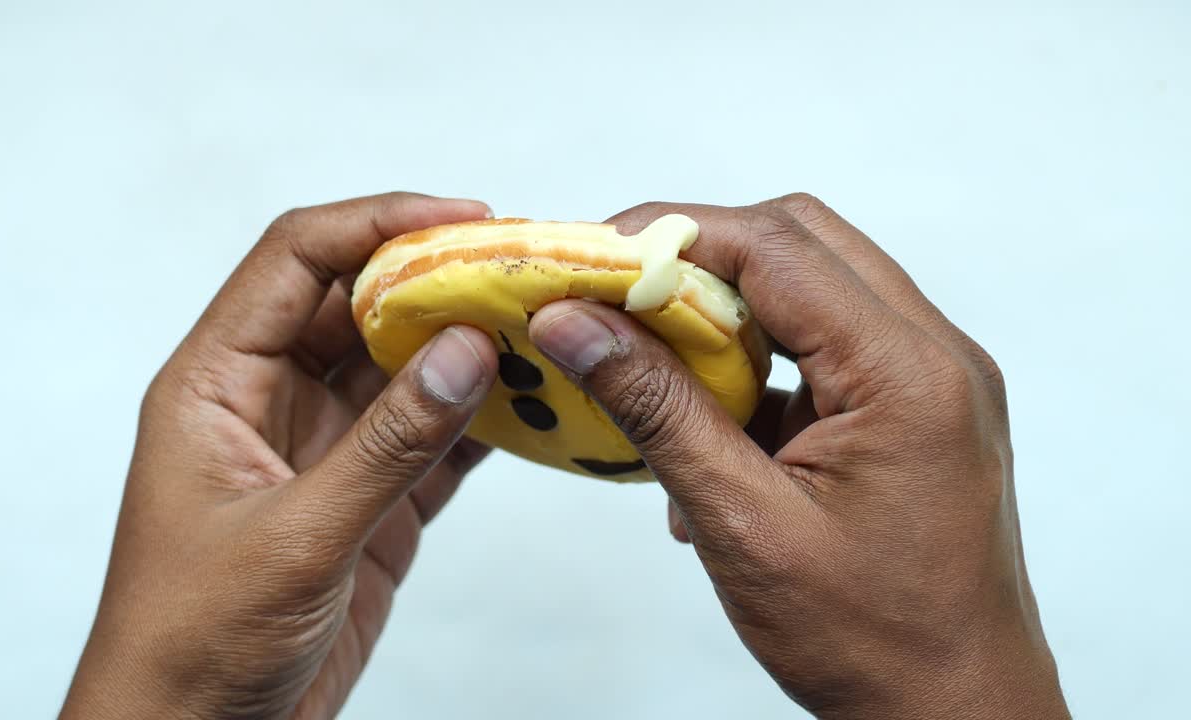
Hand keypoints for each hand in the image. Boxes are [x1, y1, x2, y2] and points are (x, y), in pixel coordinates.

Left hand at [61, 193, 497, 719]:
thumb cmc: (194, 644)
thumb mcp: (294, 539)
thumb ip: (386, 444)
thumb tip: (466, 348)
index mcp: (218, 383)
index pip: (297, 259)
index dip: (378, 223)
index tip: (465, 218)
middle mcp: (272, 400)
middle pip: (360, 302)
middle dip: (440, 277)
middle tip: (526, 267)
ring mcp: (325, 449)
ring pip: (403, 366)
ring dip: (468, 345)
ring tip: (545, 325)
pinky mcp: (367, 501)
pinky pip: (432, 437)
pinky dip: (482, 419)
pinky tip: (533, 405)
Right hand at [527, 195, 1069, 718]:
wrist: (956, 713)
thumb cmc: (869, 642)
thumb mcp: (743, 524)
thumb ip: (658, 410)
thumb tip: (574, 324)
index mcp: (908, 375)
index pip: (779, 249)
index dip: (676, 235)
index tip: (593, 258)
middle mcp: (935, 356)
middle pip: (803, 242)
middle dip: (701, 254)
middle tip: (616, 293)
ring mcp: (932, 379)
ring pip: (813, 285)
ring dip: (728, 307)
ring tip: (653, 356)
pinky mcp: (913, 407)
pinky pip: (826, 343)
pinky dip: (758, 360)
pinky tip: (710, 422)